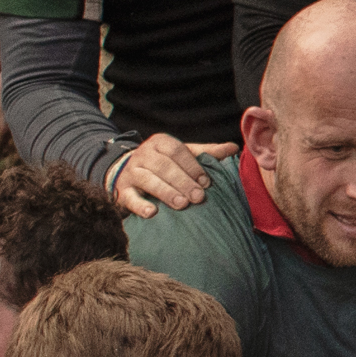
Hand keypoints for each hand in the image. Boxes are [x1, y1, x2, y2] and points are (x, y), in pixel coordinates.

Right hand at [111, 132, 232, 216]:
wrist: (125, 173)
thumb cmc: (164, 164)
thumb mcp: (184, 154)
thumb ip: (207, 152)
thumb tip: (234, 148)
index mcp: (159, 143)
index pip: (176, 150)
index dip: (192, 166)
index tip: (206, 182)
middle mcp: (143, 155)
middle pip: (163, 166)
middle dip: (183, 181)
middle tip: (199, 197)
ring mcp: (131, 173)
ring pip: (147, 180)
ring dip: (166, 192)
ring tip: (182, 204)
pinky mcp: (121, 191)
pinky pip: (130, 198)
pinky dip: (141, 206)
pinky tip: (152, 213)